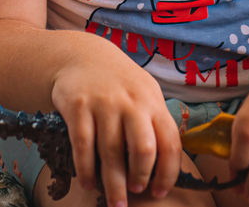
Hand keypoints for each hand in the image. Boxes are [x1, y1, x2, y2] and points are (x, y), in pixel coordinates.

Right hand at [51, 53, 181, 206]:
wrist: (82, 57)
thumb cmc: (120, 85)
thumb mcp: (145, 95)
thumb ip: (154, 125)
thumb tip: (163, 168)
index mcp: (153, 102)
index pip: (170, 142)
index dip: (167, 173)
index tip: (159, 193)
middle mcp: (131, 102)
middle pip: (143, 149)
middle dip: (140, 179)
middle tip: (134, 194)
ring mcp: (104, 103)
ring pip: (111, 153)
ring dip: (112, 184)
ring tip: (114, 202)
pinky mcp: (78, 106)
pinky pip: (82, 146)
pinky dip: (86, 170)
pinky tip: (89, 183)